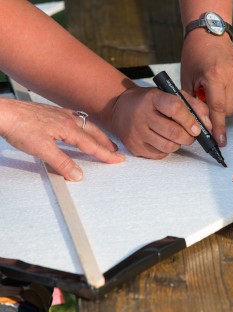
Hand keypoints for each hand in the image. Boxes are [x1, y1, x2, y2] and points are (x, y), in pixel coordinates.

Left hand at [0, 98, 124, 180]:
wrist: (3, 112)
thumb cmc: (19, 126)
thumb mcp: (42, 150)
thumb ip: (62, 163)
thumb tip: (77, 174)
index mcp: (69, 129)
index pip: (92, 145)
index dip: (106, 154)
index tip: (118, 159)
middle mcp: (68, 119)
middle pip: (93, 133)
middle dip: (106, 143)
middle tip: (115, 151)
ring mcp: (60, 114)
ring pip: (86, 124)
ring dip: (97, 133)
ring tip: (102, 139)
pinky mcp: (52, 112)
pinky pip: (76, 117)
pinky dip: (84, 124)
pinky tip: (80, 125)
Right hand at [110, 86, 210, 158]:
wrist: (120, 108)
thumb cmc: (151, 102)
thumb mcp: (170, 95)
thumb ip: (193, 105)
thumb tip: (208, 125)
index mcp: (153, 98)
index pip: (175, 108)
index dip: (190, 120)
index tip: (197, 128)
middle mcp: (142, 115)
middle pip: (173, 132)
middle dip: (188, 137)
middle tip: (191, 135)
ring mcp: (136, 132)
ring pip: (168, 146)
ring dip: (179, 144)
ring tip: (178, 137)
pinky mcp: (134, 147)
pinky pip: (159, 154)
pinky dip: (167, 150)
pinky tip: (164, 140)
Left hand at [180, 30, 232, 145]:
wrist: (209, 34)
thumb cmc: (195, 55)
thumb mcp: (187, 78)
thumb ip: (193, 101)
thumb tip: (201, 123)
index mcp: (214, 76)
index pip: (217, 108)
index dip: (218, 127)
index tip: (220, 142)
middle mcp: (231, 76)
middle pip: (228, 110)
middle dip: (217, 114)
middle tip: (206, 105)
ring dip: (227, 109)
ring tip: (216, 96)